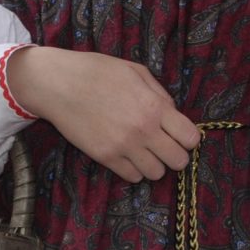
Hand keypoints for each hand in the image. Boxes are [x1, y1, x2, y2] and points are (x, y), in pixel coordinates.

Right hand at [4, 46, 199, 182]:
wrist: (59, 84)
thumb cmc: (98, 72)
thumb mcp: (136, 72)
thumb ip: (160, 94)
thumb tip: (173, 114)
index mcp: (154, 106)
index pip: (190, 138)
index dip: (189, 138)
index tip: (180, 134)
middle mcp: (143, 130)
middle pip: (178, 161)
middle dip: (176, 154)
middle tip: (165, 145)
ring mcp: (123, 147)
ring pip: (156, 174)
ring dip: (154, 163)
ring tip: (145, 151)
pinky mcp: (105, 157)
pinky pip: (132, 177)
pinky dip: (134, 169)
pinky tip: (128, 155)